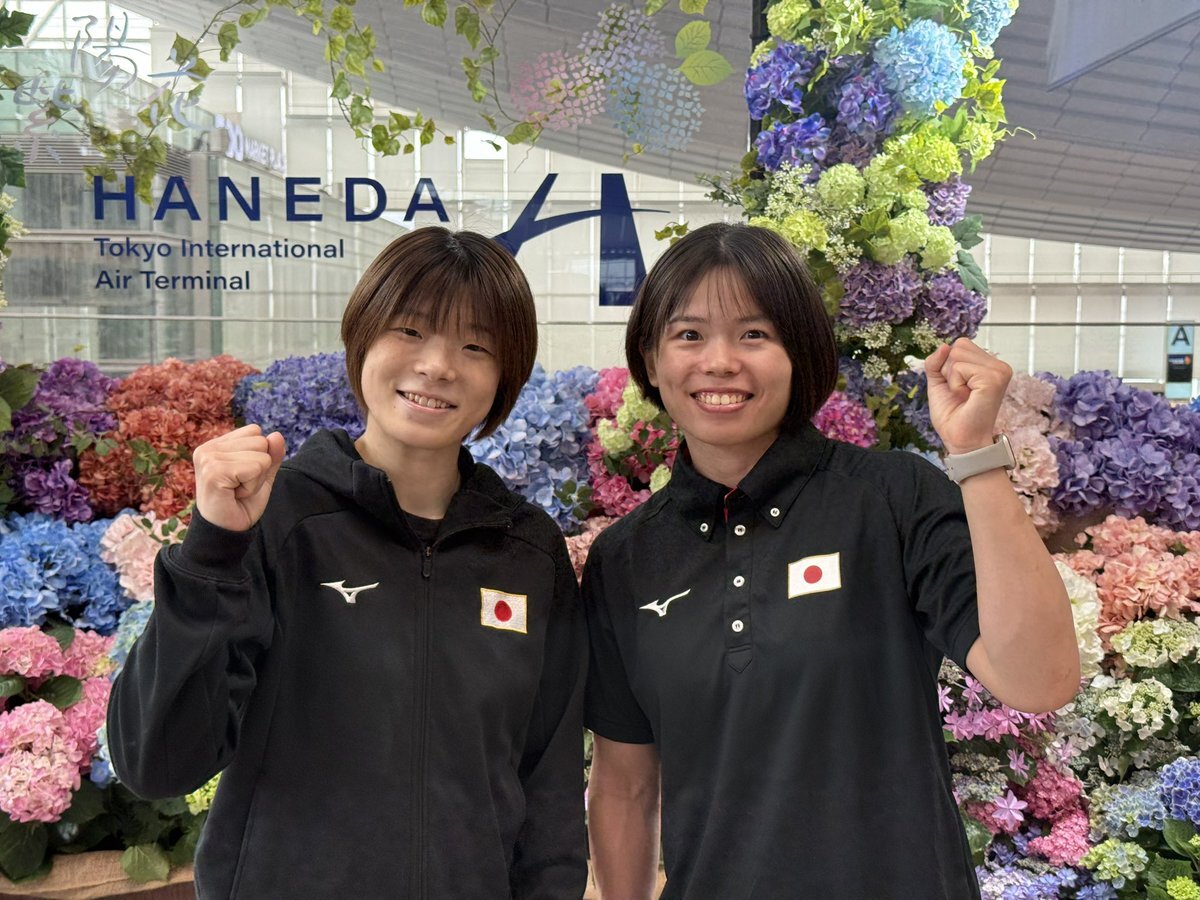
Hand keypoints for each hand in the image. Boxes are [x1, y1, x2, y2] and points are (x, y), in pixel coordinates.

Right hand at [192, 425, 285, 531]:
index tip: (242, 476)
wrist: (228, 531)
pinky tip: (235, 495)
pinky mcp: (214, 471)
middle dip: (259, 468)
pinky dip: (252, 486)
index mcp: (216, 445)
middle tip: (240, 486)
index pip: (255, 431)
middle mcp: (208, 448)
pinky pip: (255, 468)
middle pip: (260, 441)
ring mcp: (208, 458)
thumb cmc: (241, 504)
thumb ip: (271, 455)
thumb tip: (277, 435)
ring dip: (255, 479)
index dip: (258, 456)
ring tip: (237, 490)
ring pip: (261, 456)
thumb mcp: (262, 476)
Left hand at [924, 338, 1011, 454]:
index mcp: (989, 364)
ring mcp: (999, 371)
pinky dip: (955, 384)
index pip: (960, 344)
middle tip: (961, 393)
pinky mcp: (993, 378)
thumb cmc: (953, 414)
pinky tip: (967, 397)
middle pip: (958, 346)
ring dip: (952, 378)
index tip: (958, 387)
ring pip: (957, 354)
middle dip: (949, 371)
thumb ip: (936, 362)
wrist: (961, 440)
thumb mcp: (938, 382)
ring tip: (964, 395)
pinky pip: (959, 367)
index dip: (948, 366)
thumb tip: (944, 345)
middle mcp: (998, 365)